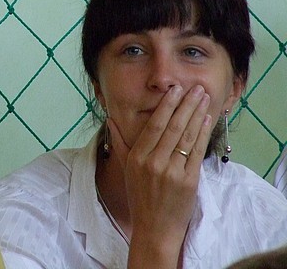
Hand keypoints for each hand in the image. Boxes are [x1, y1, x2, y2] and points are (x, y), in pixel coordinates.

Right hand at [108, 85, 211, 268]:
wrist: (154, 229)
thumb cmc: (140, 199)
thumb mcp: (126, 169)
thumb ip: (120, 143)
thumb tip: (110, 120)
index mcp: (137, 157)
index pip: (154, 125)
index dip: (166, 105)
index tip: (175, 90)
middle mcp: (153, 162)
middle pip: (172, 126)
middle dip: (186, 104)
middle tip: (195, 88)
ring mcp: (171, 172)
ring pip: (186, 136)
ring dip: (197, 114)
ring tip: (204, 98)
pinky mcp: (188, 181)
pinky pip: (196, 152)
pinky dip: (202, 134)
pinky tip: (206, 121)